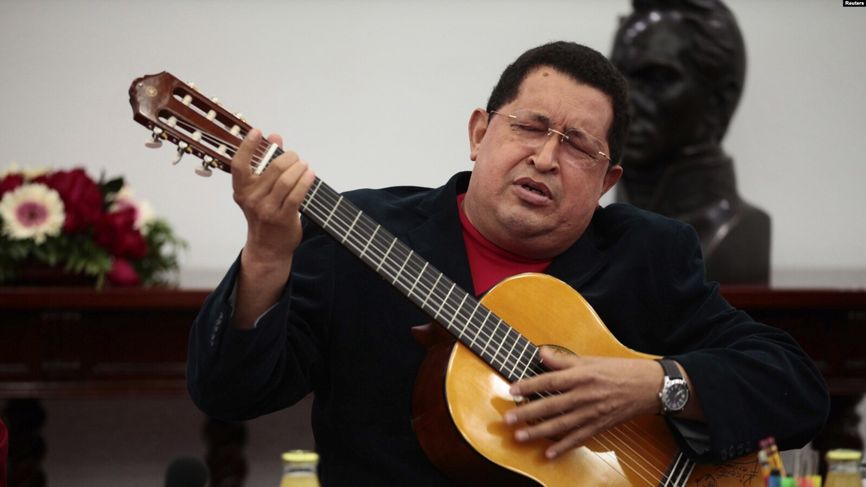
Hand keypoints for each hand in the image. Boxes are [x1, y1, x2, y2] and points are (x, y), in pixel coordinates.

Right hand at [231, 129, 315, 266]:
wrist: (267, 247)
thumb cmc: (264, 214)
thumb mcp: (260, 190)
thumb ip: (266, 162)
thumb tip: (275, 138)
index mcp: (241, 190)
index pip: (239, 165)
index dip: (247, 146)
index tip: (257, 132)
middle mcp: (251, 199)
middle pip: (272, 169)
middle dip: (288, 158)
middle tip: (296, 157)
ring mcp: (266, 210)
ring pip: (286, 180)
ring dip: (299, 168)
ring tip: (304, 165)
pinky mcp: (282, 218)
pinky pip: (296, 195)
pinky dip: (305, 182)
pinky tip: (310, 175)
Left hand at [503, 347, 662, 458]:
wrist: (648, 386)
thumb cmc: (618, 370)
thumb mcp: (591, 360)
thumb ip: (563, 359)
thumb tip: (540, 353)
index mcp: (582, 375)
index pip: (551, 381)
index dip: (530, 385)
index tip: (512, 390)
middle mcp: (585, 395)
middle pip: (551, 405)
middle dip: (528, 413)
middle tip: (508, 419)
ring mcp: (592, 413)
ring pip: (561, 424)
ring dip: (539, 432)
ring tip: (520, 437)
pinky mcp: (599, 425)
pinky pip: (578, 438)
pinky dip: (563, 446)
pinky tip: (549, 453)